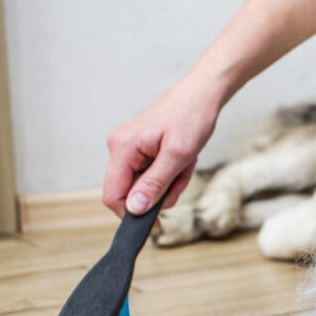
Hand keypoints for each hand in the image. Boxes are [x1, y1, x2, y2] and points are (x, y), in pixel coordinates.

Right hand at [103, 77, 219, 216]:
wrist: (203, 94)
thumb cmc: (192, 117)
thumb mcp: (178, 156)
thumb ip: (155, 184)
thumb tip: (134, 209)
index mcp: (122, 147)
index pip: (113, 195)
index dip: (132, 213)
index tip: (158, 221)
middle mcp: (119, 147)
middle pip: (132, 192)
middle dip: (161, 191)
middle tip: (182, 175)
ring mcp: (129, 148)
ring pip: (146, 184)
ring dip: (170, 182)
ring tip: (186, 162)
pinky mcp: (140, 148)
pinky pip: (153, 173)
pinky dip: (171, 173)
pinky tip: (183, 159)